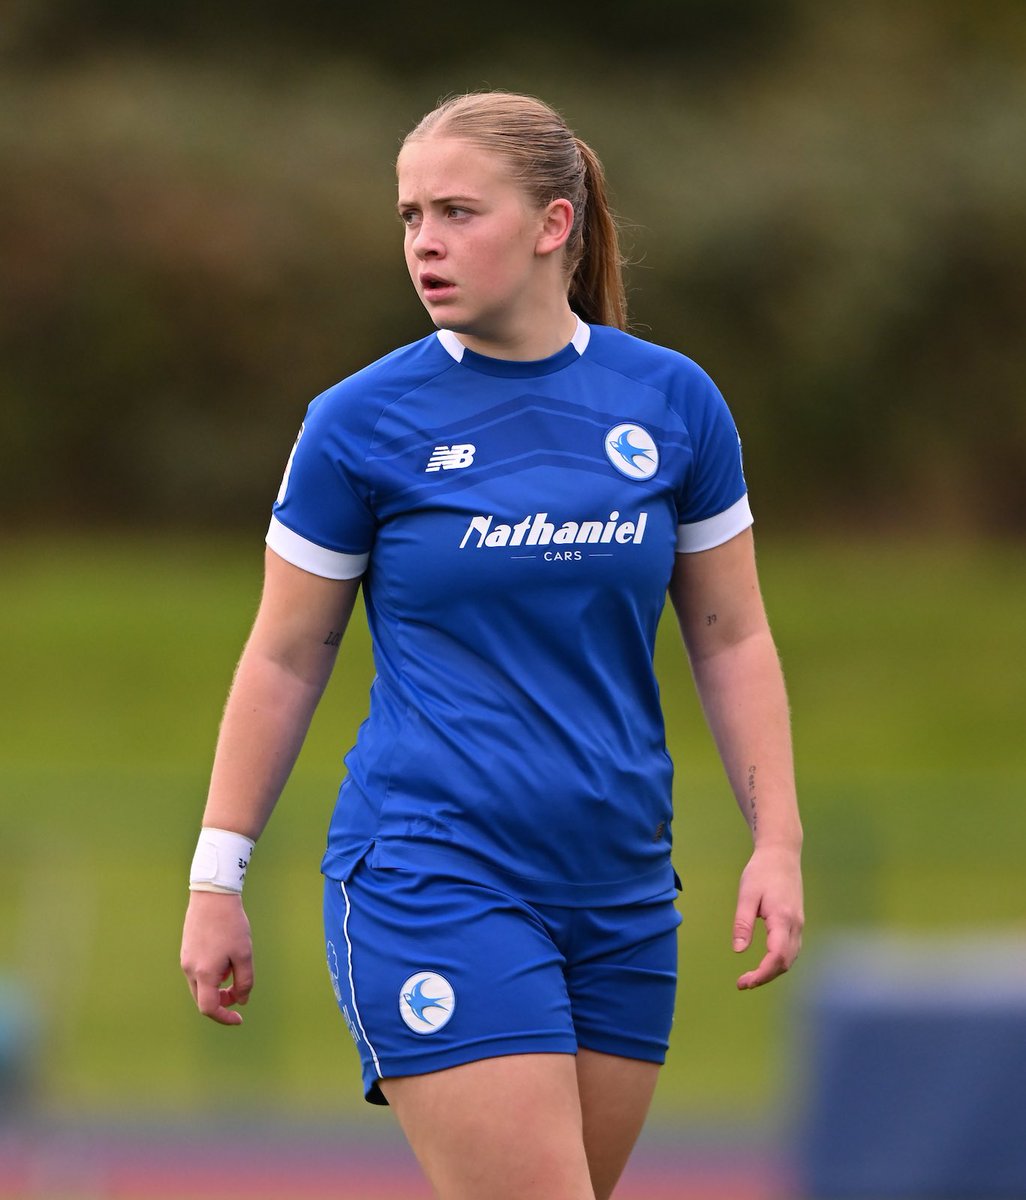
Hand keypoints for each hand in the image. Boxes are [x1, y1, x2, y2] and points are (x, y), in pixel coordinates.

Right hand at [180, 891, 253, 1023]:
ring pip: (200, 985)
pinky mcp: (186, 950)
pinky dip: (212, 974)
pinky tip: (225, 957)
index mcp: (204, 973)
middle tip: (239, 991)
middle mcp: (190, 970)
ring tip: (233, 967)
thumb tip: (241, 1000)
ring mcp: (185, 960)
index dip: (224, 1017)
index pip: (209, 1008)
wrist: (212, 895)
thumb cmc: (231, 925)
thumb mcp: (244, 954)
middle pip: (203, 999)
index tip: (239, 1018)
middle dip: (221, 1002)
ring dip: (217, 987)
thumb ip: (244, 981)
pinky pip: (198, 972)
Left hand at [732, 843, 803, 989]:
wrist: (782, 854)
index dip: (761, 974)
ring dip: (773, 971)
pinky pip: (792, 949)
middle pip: (785, 962)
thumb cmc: (761, 871)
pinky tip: (765, 963)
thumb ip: (742, 923)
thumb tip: (738, 950)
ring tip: (751, 977)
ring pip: (791, 958)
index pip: (776, 957)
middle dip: (765, 977)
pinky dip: (780, 962)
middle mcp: (795, 925)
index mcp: (783, 919)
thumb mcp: (747, 895)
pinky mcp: (797, 922)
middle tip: (742, 983)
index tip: (743, 983)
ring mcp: (799, 924)